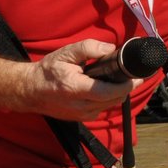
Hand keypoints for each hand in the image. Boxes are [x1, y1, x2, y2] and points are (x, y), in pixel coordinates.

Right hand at [23, 39, 142, 120]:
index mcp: (75, 88)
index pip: (109, 91)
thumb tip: (110, 49)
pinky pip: (102, 109)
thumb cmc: (47, 71)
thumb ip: (89, 48)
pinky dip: (108, 99)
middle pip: (114, 99)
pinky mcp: (81, 118)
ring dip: (118, 94)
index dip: (126, 85)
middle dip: (126, 88)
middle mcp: (79, 105)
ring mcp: (81, 115)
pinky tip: (105, 88)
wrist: (30, 90)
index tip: (138, 77)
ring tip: (120, 80)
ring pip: (110, 105)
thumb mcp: (65, 53)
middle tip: (133, 76)